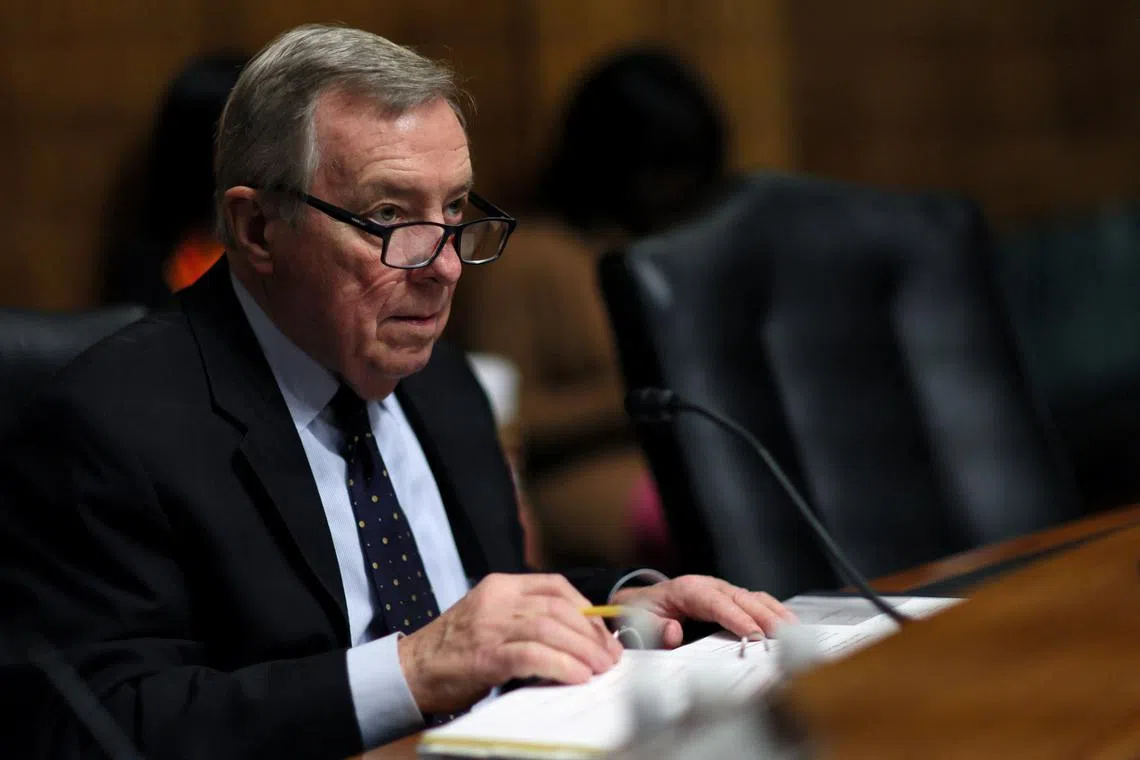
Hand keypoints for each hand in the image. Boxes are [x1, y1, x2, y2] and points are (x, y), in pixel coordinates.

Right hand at [397, 573, 623, 713]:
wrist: (409, 671)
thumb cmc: (453, 651)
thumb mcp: (489, 619)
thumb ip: (524, 618)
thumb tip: (575, 637)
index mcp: (500, 586)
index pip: (556, 586)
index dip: (587, 609)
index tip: (602, 633)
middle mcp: (497, 600)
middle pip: (559, 607)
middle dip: (591, 633)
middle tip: (609, 656)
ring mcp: (490, 626)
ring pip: (551, 628)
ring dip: (583, 650)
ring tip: (599, 669)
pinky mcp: (485, 655)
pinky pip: (533, 655)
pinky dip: (560, 665)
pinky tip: (577, 676)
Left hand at [611, 575, 796, 647]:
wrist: (640, 602)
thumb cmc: (642, 612)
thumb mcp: (639, 622)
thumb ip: (654, 629)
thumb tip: (674, 633)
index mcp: (687, 590)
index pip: (716, 603)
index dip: (737, 618)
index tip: (754, 635)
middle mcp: (709, 586)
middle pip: (742, 598)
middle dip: (765, 616)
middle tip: (784, 636)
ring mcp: (722, 591)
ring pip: (753, 597)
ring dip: (775, 613)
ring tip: (794, 631)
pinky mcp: (730, 599)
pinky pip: (755, 602)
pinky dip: (773, 612)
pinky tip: (788, 625)